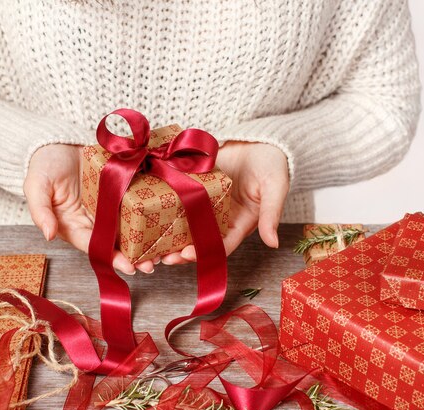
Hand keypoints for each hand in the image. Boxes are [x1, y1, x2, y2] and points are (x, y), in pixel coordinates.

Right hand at [24, 143, 156, 274]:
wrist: (58, 141)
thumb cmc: (43, 165)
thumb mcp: (36, 186)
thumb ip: (40, 211)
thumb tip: (48, 235)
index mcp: (74, 226)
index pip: (94, 246)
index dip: (112, 258)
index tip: (130, 268)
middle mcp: (95, 221)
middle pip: (117, 242)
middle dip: (136, 255)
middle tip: (154, 263)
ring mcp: (110, 206)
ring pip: (131, 227)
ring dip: (147, 239)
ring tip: (166, 249)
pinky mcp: (122, 190)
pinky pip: (137, 203)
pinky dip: (151, 213)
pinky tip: (167, 220)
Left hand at [161, 141, 288, 263]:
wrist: (261, 139)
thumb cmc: (273, 164)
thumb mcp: (275, 188)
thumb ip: (271, 214)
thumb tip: (273, 243)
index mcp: (240, 224)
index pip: (220, 245)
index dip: (204, 252)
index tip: (186, 255)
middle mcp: (220, 218)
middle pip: (197, 240)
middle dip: (179, 250)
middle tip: (160, 255)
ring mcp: (205, 203)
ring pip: (184, 223)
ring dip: (168, 234)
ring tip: (149, 241)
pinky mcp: (195, 186)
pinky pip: (179, 199)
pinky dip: (164, 207)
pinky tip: (148, 210)